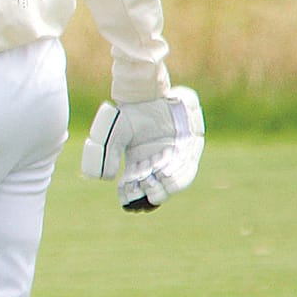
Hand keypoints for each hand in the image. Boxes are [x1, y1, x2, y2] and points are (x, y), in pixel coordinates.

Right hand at [80, 86, 203, 211]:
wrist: (150, 92)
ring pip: (171, 180)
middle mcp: (157, 160)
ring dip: (163, 188)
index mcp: (138, 159)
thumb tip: (106, 179)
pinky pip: (188, 167)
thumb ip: (105, 154)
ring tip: (154, 193)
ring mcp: (174, 154)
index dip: (130, 195)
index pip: (134, 184)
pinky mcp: (191, 147)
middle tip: (143, 199)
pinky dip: (177, 176)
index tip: (126, 204)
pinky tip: (164, 178)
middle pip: (154, 185)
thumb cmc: (130, 111)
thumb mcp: (113, 134)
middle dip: (148, 194)